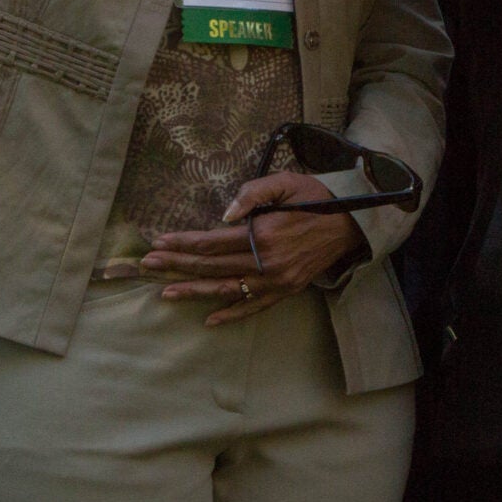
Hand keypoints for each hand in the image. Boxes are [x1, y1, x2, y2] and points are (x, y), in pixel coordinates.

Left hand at [138, 172, 362, 328]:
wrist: (352, 222)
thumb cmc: (317, 197)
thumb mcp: (286, 182)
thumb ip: (252, 193)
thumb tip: (223, 216)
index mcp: (265, 233)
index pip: (212, 242)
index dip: (183, 243)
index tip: (159, 243)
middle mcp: (267, 262)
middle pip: (213, 266)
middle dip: (177, 265)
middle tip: (148, 265)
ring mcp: (277, 280)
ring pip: (226, 289)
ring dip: (194, 291)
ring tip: (166, 293)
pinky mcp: (286, 289)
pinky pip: (253, 306)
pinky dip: (231, 314)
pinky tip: (209, 319)